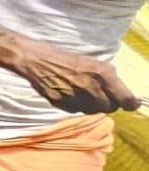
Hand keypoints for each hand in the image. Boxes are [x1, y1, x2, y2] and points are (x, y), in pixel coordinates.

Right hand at [14, 43, 139, 115]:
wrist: (37, 60)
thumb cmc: (68, 59)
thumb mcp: (95, 63)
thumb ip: (110, 80)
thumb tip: (124, 94)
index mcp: (103, 75)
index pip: (126, 99)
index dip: (130, 104)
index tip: (132, 104)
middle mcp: (92, 88)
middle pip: (110, 108)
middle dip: (108, 102)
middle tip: (101, 94)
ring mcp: (77, 98)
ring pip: (94, 111)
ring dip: (92, 105)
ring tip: (84, 94)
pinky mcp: (63, 105)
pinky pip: (77, 111)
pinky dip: (77, 106)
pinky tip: (70, 94)